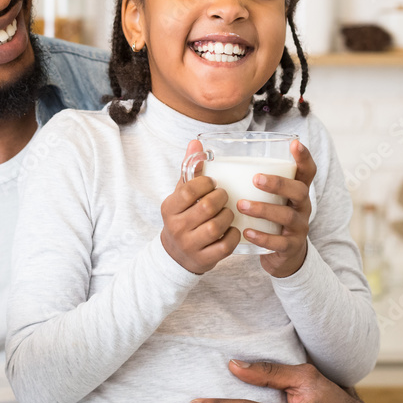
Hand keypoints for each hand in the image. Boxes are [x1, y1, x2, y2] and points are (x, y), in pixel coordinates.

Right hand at [161, 140, 239, 273]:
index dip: (205, 183)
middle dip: (221, 198)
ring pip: (216, 227)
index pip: (188, 190)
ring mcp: (190, 245)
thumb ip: (189, 170)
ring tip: (229, 212)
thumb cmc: (183, 217)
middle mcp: (176, 227)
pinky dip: (233, 235)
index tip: (212, 183)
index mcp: (169, 208)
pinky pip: (225, 246)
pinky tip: (232, 229)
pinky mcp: (204, 259)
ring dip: (228, 216)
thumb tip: (196, 142)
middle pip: (205, 207)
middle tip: (224, 196)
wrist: (176, 255)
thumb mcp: (180, 195)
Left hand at [238, 140, 316, 277]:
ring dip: (264, 209)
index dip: (304, 157)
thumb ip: (246, 179)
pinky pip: (280, 242)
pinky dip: (263, 237)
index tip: (295, 144)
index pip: (307, 171)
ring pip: (287, 216)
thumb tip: (205, 152)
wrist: (282, 256)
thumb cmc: (267, 218)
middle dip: (279, 184)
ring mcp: (298, 227)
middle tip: (256, 179)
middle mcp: (302, 206)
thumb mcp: (266, 198)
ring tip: (242, 206)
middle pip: (299, 191)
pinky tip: (247, 232)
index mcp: (296, 190)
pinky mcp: (291, 247)